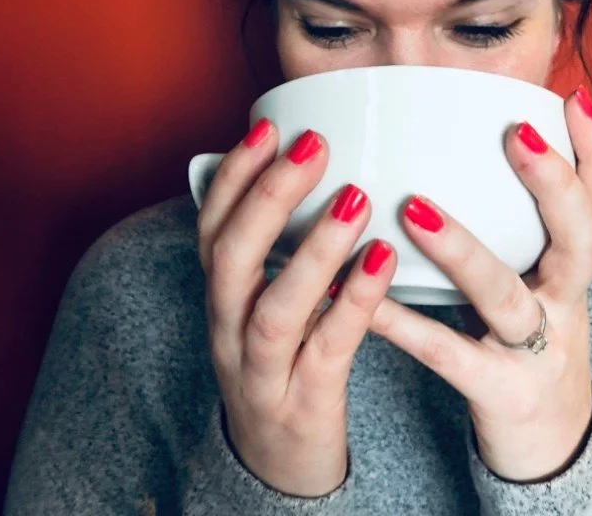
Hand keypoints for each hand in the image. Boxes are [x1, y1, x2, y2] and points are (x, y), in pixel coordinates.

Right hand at [196, 119, 396, 496]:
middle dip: (268, 196)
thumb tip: (304, 168)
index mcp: (222, 296)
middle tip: (313, 146)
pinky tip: (380, 263)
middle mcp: (228, 328)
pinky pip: (325, 352)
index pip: (211, 226)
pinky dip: (352, 305)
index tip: (268, 126)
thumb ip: (276, 246)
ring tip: (355, 198)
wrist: (277, 464)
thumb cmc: (281, 361)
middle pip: (231, 257)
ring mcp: (260, 371)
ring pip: (273, 308)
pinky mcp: (303, 404)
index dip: (234, 174)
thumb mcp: (263, 301)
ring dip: (311, 249)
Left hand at [355, 84, 591, 482]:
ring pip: (505, 296)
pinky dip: (405, 325)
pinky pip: (448, 355)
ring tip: (413, 208)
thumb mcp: (540, 282)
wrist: (551, 446)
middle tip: (518, 133)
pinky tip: (366, 302)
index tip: (571, 98)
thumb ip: (517, 227)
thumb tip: (471, 148)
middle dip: (554, 184)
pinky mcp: (500, 393)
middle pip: (578, 239)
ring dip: (462, 249)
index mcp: (572, 268)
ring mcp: (535, 350)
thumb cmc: (529, 341)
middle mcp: (564, 303)